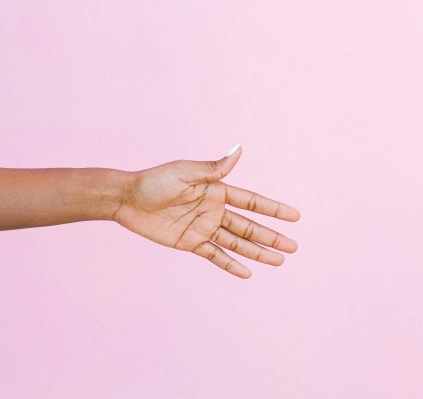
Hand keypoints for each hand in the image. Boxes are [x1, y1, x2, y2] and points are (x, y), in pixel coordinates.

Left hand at [114, 145, 299, 278]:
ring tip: (279, 261)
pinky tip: (247, 273)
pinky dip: (231, 264)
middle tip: (294, 248)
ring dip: (257, 252)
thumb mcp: (186, 172)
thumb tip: (239, 149)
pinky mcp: (190, 243)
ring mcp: (203, 227)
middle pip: (249, 226)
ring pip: (237, 243)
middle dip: (271, 236)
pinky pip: (215, 256)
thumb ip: (214, 168)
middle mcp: (214, 209)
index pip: (251, 201)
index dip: (273, 209)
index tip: (295, 216)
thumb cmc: (155, 180)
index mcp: (216, 190)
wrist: (127, 199)